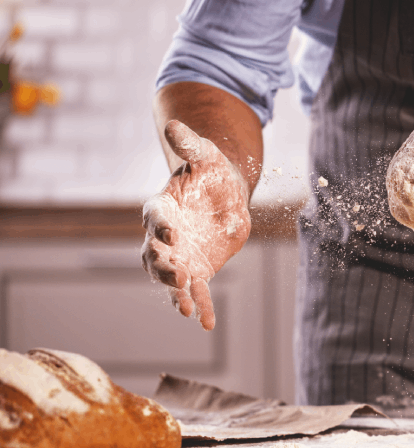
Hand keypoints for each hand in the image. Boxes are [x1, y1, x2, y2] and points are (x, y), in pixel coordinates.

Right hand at [141, 120, 251, 329]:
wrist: (224, 191)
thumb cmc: (209, 169)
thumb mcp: (203, 153)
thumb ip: (188, 144)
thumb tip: (175, 124)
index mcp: (160, 207)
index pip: (154, 217)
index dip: (160, 225)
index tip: (170, 233)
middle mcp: (164, 236)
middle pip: (154, 256)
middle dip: (163, 268)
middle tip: (177, 277)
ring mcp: (179, 256)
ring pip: (172, 279)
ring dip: (178, 294)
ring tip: (187, 309)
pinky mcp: (198, 269)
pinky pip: (197, 291)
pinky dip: (202, 306)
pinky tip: (206, 323)